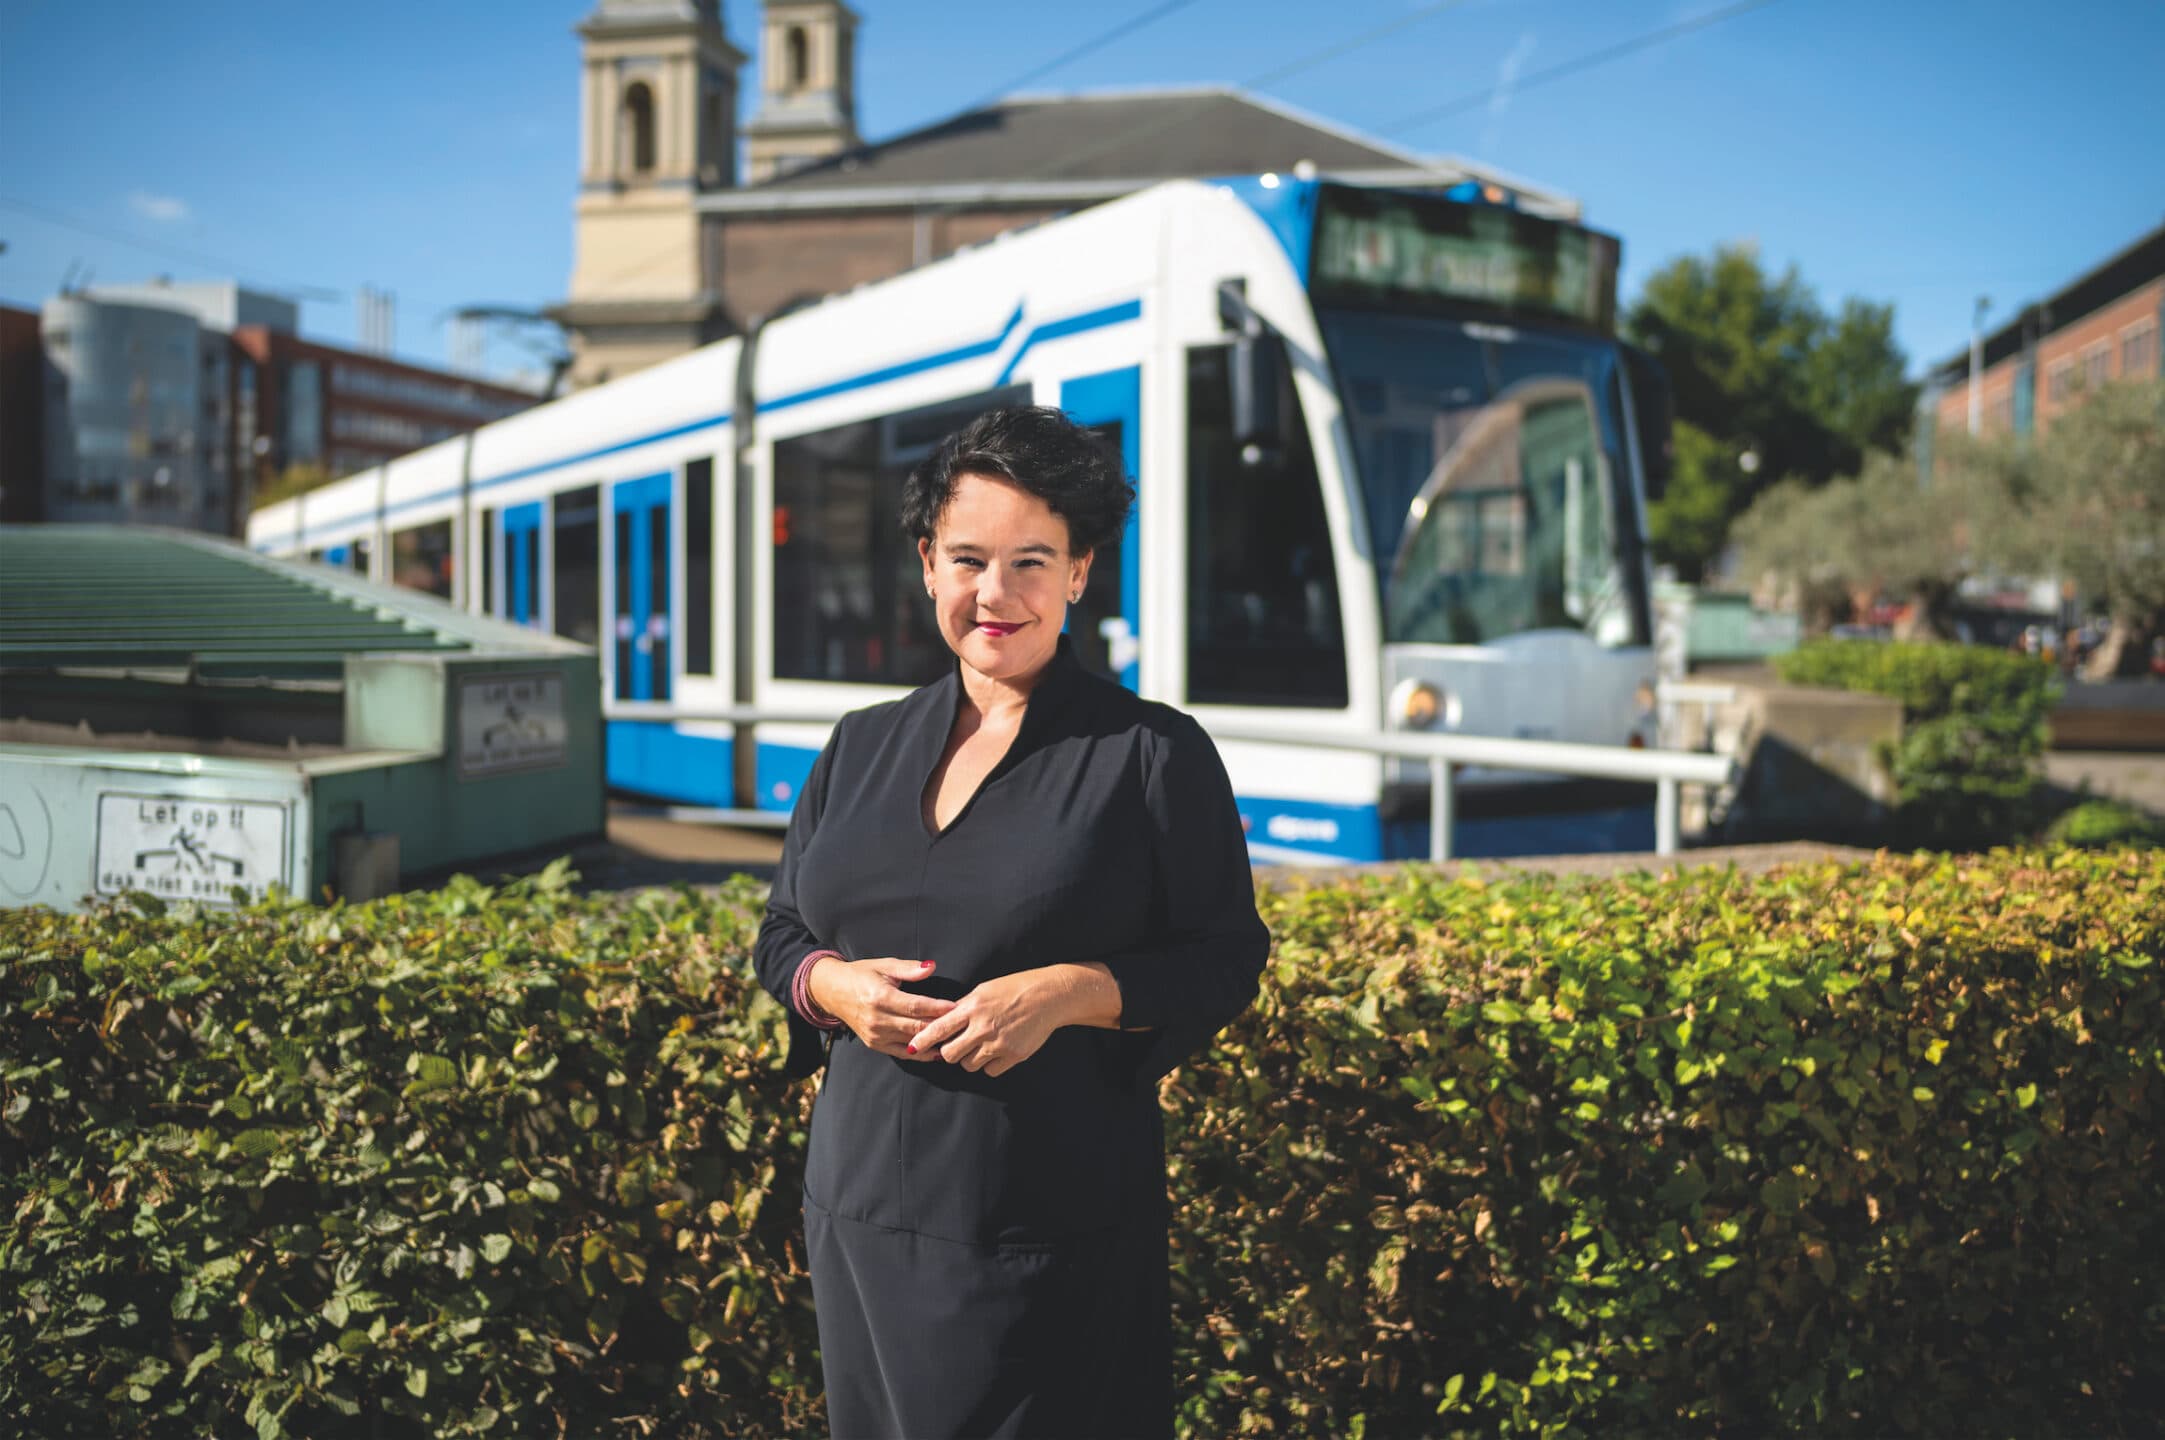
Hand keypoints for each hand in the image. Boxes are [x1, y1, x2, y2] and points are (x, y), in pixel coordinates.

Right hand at [807, 957, 954, 1061]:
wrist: (833, 991)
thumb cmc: (861, 974)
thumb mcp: (884, 965)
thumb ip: (909, 968)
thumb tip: (932, 967)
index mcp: (880, 997)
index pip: (916, 1006)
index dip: (938, 1008)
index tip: (957, 1006)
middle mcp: (877, 1019)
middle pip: (916, 1027)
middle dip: (941, 1026)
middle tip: (962, 1024)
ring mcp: (875, 1035)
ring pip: (912, 1042)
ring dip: (933, 1041)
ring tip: (955, 1038)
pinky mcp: (874, 1044)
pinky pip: (902, 1053)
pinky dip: (921, 1053)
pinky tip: (937, 1051)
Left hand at [906, 970, 1062, 1075]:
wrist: (1049, 996)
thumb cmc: (1015, 988)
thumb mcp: (984, 990)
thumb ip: (963, 1007)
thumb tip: (943, 1019)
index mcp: (973, 1007)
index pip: (939, 1028)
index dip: (923, 1040)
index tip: (912, 1047)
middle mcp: (983, 1027)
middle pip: (950, 1054)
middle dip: (949, 1053)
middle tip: (955, 1046)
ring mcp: (999, 1043)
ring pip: (969, 1066)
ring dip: (970, 1059)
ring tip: (980, 1045)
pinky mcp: (1013, 1056)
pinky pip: (990, 1071)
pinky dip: (990, 1065)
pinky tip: (996, 1050)